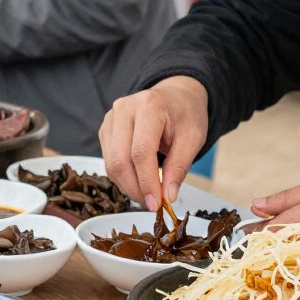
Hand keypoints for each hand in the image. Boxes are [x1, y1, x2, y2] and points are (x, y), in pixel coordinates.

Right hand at [100, 76, 208, 211]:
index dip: (146, 182)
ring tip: (148, 194)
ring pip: (111, 163)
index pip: (141, 152)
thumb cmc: (185, 114)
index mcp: (149, 106)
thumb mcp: (193, 138)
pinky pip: (108, 160)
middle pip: (120, 160)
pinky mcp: (106, 128)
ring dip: (128, 185)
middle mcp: (124, 109)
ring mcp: (111, 118)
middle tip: (152, 204)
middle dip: (135, 188)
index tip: (157, 203)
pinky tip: (139, 180)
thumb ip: (179, 167)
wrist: (175, 96)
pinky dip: (123, 177)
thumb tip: (167, 196)